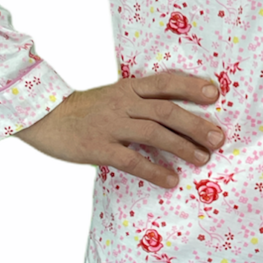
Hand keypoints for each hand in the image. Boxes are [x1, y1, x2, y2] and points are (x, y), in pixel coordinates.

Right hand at [15, 69, 223, 186]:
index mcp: (127, 88)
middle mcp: (122, 103)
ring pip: (154, 134)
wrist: (44, 118)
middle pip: (166, 111)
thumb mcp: (113, 96)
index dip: (190, 86)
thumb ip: (140, 102)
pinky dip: (154, 171)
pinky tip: (171, 180)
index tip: (214, 93)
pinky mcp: (98, 148)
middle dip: (196, 124)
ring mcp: (110, 125)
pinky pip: (132, 161)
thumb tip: (176, 115)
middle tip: (218, 138)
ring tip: (203, 159)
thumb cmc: (85, 110)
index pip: (164, 82)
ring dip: (182, 147)